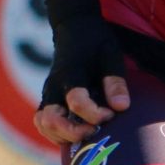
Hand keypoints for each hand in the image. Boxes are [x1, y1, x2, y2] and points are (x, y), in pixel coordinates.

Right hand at [33, 17, 127, 146]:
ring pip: (44, 125)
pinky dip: (57, 135)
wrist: (74, 28)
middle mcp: (54, 87)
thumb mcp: (111, 56)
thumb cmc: (96, 42)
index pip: (77, 102)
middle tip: (96, 131)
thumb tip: (121, 107)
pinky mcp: (47, 100)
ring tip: (87, 134)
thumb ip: (115, 82)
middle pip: (51, 119)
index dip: (95, 114)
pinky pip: (43, 124)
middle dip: (74, 132)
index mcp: (71, 74)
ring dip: (64, 136)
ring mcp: (47, 94)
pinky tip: (77, 135)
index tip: (112, 114)